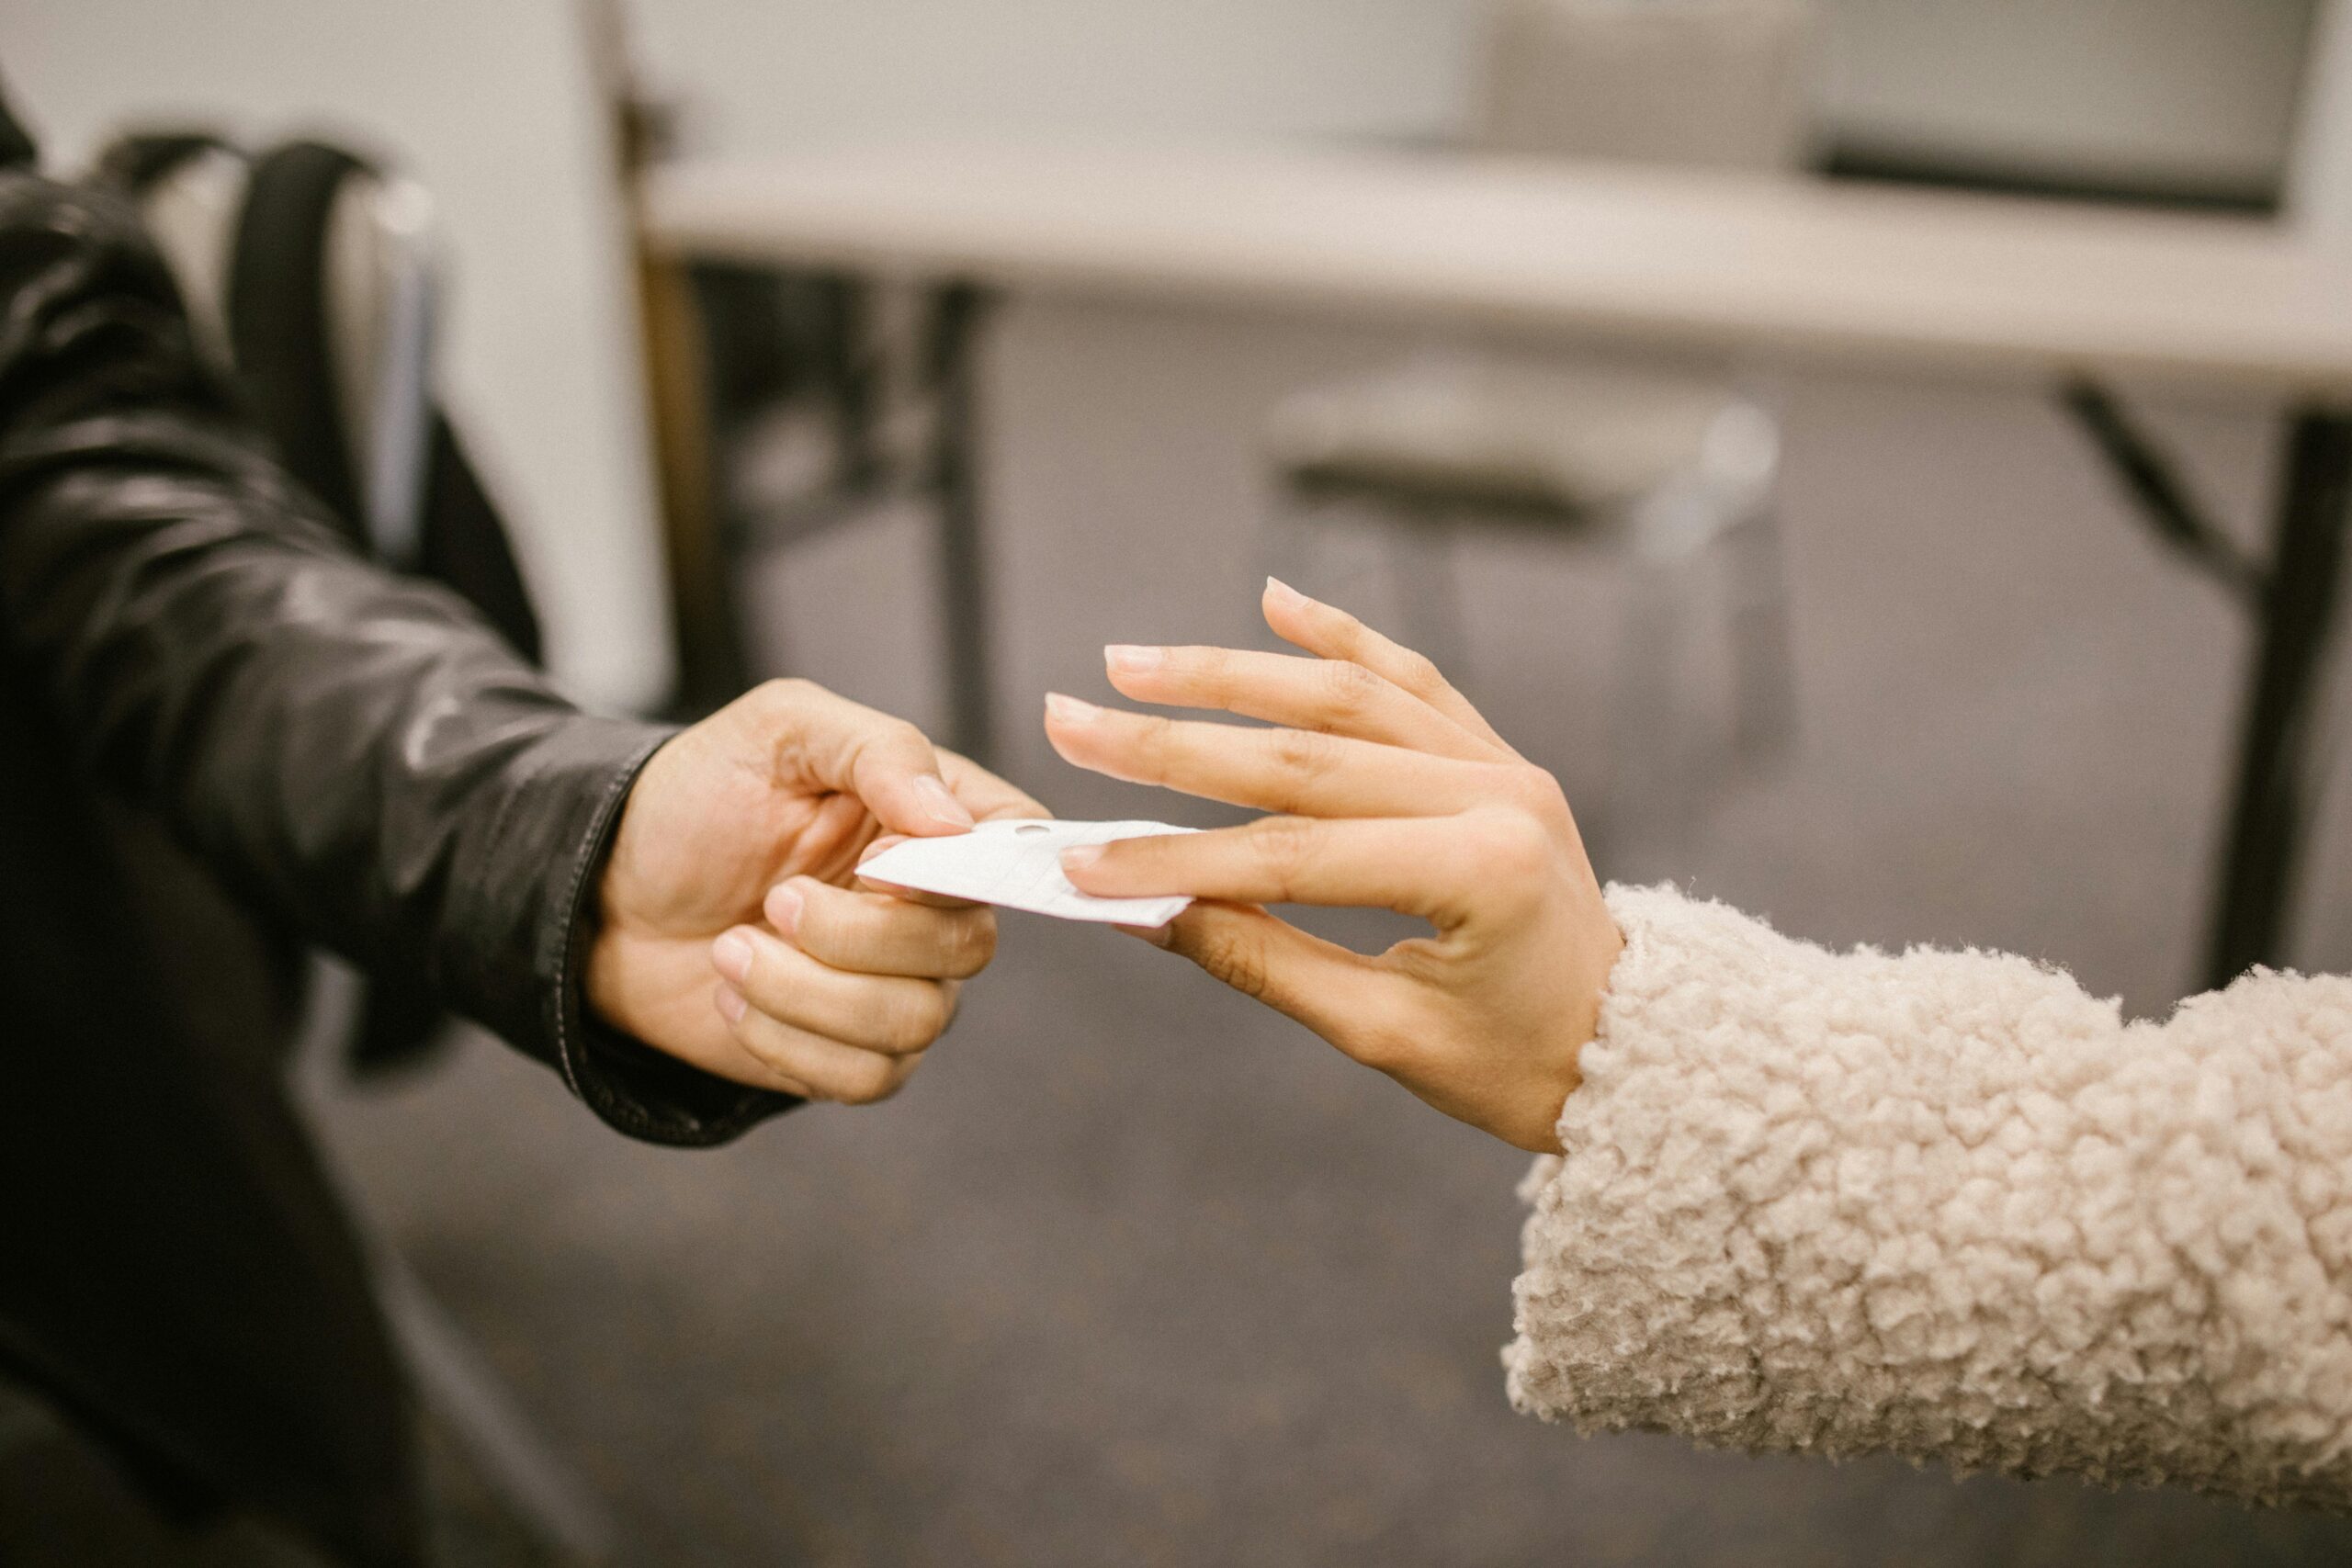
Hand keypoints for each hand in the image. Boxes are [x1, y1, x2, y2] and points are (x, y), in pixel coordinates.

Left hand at [589, 679, 1043, 1103]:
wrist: (604, 899)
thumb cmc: (693, 801)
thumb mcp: (777, 731)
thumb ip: (878, 750)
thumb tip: (952, 820)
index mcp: (933, 814)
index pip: (1018, 843)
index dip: (967, 867)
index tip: (879, 863)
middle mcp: (933, 904)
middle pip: (970, 946)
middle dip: (855, 935)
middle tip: (773, 900)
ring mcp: (899, 984)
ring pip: (916, 1021)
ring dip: (804, 992)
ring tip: (731, 951)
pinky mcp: (853, 1052)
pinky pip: (867, 1076)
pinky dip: (787, 1042)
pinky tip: (736, 998)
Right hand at [1043, 580, 1620, 1151]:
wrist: (1638, 1053)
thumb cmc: (1518, 1065)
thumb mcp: (1384, 1035)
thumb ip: (1261, 961)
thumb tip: (1143, 914)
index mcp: (1478, 870)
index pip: (1289, 855)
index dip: (1174, 859)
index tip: (1080, 863)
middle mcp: (1496, 793)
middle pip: (1301, 754)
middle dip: (1171, 740)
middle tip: (1067, 721)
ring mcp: (1502, 764)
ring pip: (1346, 695)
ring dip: (1231, 672)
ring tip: (1131, 661)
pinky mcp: (1499, 756)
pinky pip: (1411, 679)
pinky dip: (1341, 637)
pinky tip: (1275, 599)